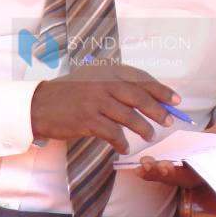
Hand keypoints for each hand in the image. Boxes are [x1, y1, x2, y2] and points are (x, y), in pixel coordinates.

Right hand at [30, 64, 180, 153]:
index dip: (161, 90)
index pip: (141, 79)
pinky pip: (112, 132)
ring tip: (150, 135)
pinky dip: (121, 141)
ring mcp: (95, 101)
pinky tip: (124, 146)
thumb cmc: (70, 92)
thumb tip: (148, 98)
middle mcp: (103, 82)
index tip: (176, 100)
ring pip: (129, 116)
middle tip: (168, 120)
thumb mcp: (93, 79)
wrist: (39, 104)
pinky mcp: (87, 119)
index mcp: (107, 70)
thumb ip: (117, 85)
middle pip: (139, 97)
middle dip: (158, 110)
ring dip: (143, 128)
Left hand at [135, 111, 215, 187]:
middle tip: (149, 165)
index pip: (196, 173)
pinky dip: (151, 170)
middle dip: (162, 173)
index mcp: (211, 165)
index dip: (181, 173)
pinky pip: (164, 168)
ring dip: (154, 172)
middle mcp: (199, 170)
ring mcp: (189, 167)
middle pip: (178, 178)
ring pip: (169, 176)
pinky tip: (136, 168)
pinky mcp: (181, 161)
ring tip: (141, 164)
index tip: (168, 167)